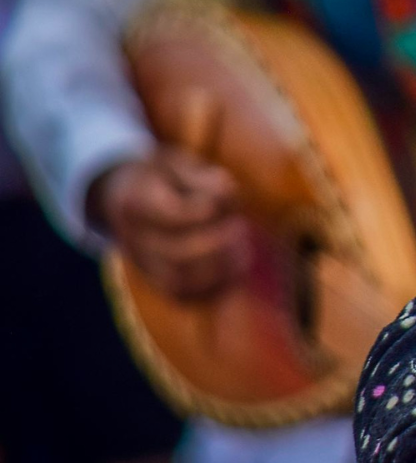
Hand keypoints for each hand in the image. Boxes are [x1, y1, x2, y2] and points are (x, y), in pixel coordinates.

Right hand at [90, 147, 251, 299]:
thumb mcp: (179, 165)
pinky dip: (217, 287)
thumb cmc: (164, 179)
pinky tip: (238, 265)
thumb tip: (229, 195)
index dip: (206, 210)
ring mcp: (144, 265)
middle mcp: (134, 240)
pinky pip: (187, 297)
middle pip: (176, 254)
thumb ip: (204, 178)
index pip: (173, 215)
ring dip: (221, 267)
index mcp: (136, 203)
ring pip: (180, 282)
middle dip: (217, 242)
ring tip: (242, 247)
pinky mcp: (159, 283)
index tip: (226, 197)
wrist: (127, 199)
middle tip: (240, 226)